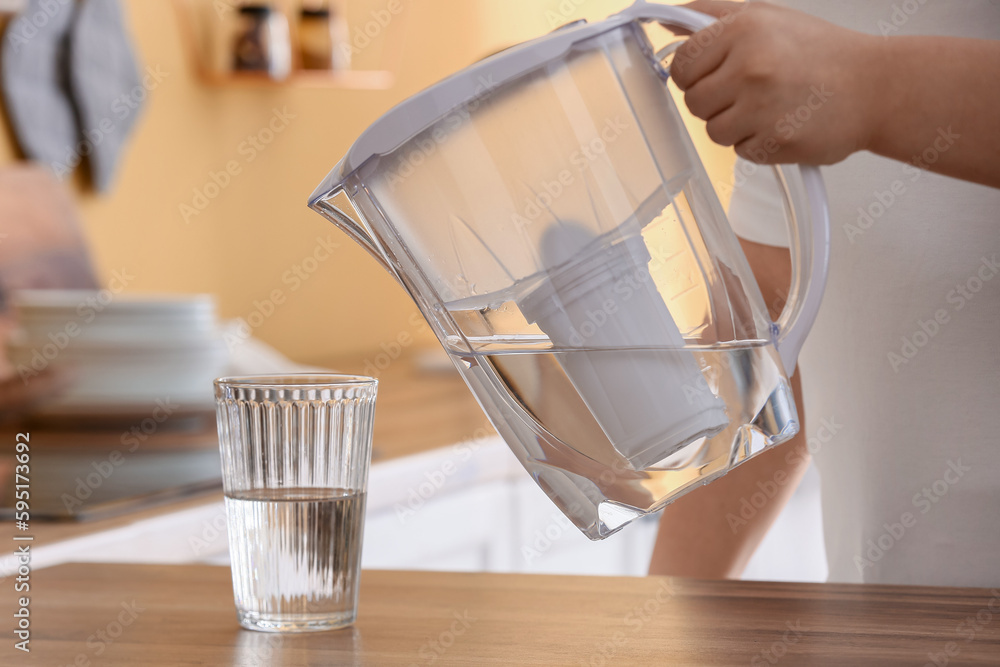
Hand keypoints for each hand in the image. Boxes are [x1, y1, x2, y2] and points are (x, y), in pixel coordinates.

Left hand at [672, 1, 881, 164]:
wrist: (875, 87)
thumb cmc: (821, 53)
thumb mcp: (766, 17)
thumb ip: (711, 17)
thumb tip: (663, 20)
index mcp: (743, 29)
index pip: (681, 64)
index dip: (693, 73)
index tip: (711, 74)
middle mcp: (750, 67)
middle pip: (694, 101)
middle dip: (716, 100)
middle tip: (749, 90)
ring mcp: (761, 108)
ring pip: (713, 131)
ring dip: (735, 124)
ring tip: (769, 107)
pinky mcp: (772, 142)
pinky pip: (739, 151)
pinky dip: (756, 142)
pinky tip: (782, 123)